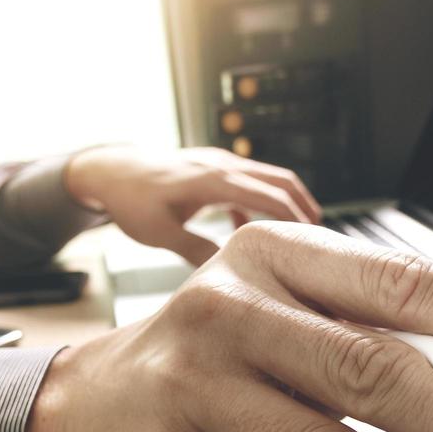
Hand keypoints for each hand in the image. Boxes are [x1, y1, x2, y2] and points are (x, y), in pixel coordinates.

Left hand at [63, 144, 322, 264]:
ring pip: (268, 178)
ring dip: (286, 203)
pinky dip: (259, 202)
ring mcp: (219, 162)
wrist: (111, 171)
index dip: (293, 218)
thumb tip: (229, 269)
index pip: (267, 195)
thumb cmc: (131, 202)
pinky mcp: (214, 167)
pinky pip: (249, 181)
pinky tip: (247, 230)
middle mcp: (221, 165)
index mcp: (212, 181)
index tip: (312, 240)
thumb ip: (194, 249)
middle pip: (279, 180)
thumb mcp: (158, 233)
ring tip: (296, 236)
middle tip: (321, 237)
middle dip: (303, 206)